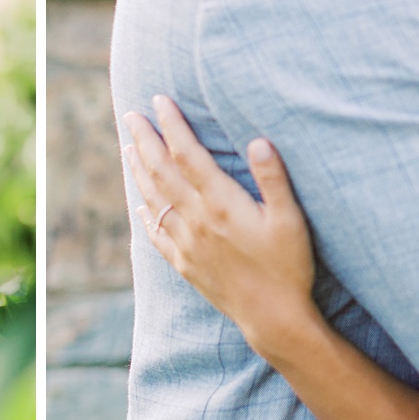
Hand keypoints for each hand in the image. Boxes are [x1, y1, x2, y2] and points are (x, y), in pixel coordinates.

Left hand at [124, 94, 320, 354]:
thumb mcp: (290, 220)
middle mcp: (196, 221)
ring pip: (153, 200)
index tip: (160, 100)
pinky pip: (156, 236)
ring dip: (139, 172)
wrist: (274, 318)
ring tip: (128, 150)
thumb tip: (258, 140)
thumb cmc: (288, 267)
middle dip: (144, 140)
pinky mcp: (186, 265)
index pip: (187, 154)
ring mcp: (187, 244)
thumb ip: (274, 179)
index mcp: (221, 203)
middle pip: (161, 172)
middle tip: (130, 115)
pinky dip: (145, 217)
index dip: (172, 125)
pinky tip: (138, 207)